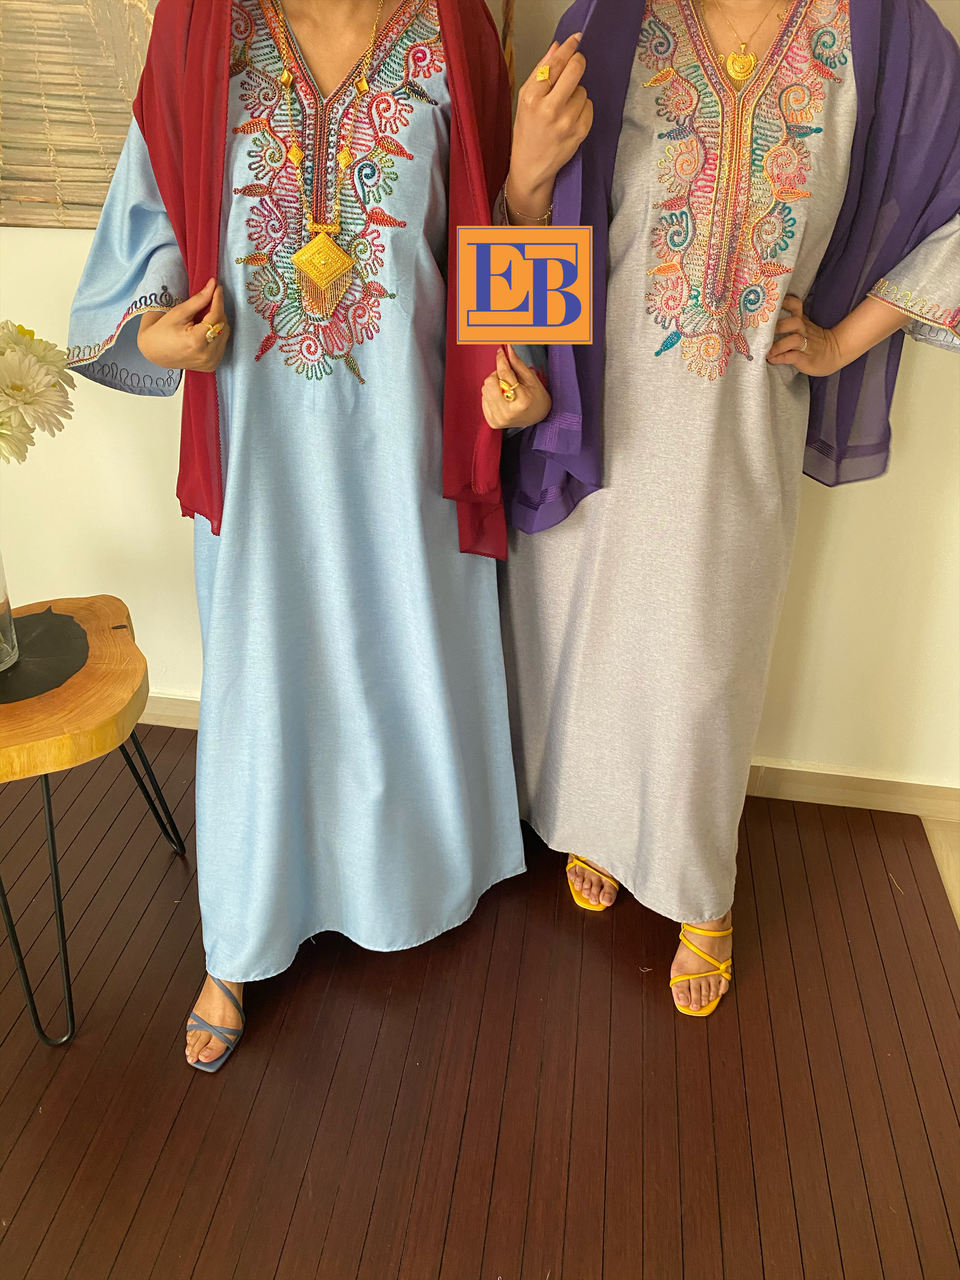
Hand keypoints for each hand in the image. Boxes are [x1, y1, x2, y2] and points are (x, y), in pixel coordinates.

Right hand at [137, 277, 230, 371]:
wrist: (155, 352)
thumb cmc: (162, 331)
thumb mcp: (179, 313)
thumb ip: (199, 300)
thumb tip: (213, 285)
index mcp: (197, 341)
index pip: (216, 316)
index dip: (218, 300)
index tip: (217, 287)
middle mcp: (207, 355)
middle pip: (222, 325)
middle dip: (217, 311)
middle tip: (207, 302)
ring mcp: (211, 362)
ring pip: (225, 334)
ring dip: (217, 322)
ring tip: (203, 318)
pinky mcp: (212, 365)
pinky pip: (222, 344)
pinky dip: (216, 334)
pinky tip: (204, 330)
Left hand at [482, 345, 551, 430]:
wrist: (537, 418)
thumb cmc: (537, 397)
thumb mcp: (531, 379)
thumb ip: (517, 364)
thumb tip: (507, 348)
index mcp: (521, 401)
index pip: (505, 374)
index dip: (501, 360)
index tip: (500, 351)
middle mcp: (508, 412)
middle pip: (490, 381)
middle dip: (497, 375)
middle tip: (507, 378)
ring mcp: (499, 418)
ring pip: (485, 389)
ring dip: (494, 385)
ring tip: (506, 389)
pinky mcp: (492, 422)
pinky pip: (483, 399)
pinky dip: (491, 395)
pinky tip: (502, 398)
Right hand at [505, 34, 592, 220]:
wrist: (531, 167)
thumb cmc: (527, 131)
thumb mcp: (525, 99)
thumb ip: (541, 72)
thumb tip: (557, 48)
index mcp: (532, 98)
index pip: (555, 64)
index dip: (569, 48)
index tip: (577, 38)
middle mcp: (550, 110)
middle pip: (576, 70)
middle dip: (578, 63)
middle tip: (575, 65)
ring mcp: (567, 122)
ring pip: (583, 90)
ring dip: (576, 93)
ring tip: (563, 108)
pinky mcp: (580, 132)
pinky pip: (589, 106)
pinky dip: (582, 108)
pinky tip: (570, 118)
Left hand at [767, 295, 842, 375]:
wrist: (833, 353)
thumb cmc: (813, 340)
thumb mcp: (804, 326)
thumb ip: (789, 321)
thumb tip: (766, 319)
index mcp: (802, 321)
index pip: (796, 305)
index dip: (785, 302)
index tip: (769, 302)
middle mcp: (804, 331)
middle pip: (794, 322)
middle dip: (778, 326)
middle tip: (762, 333)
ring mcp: (806, 345)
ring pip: (794, 340)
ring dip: (778, 345)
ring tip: (766, 351)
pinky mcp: (805, 358)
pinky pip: (792, 357)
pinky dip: (780, 358)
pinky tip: (772, 359)